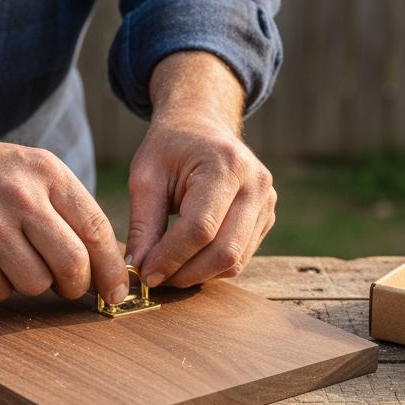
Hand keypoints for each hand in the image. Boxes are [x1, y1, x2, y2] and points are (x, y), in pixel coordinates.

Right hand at [0, 129, 127, 302]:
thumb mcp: (30, 172)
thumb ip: (68, 211)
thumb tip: (109, 268)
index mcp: (47, 172)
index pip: (96, 229)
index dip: (112, 269)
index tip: (117, 293)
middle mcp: (20, 196)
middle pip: (72, 264)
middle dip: (76, 286)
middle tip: (67, 287)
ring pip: (36, 284)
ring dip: (31, 284)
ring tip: (12, 259)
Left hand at [126, 52, 276, 287]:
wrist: (201, 125)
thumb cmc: (170, 148)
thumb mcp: (145, 176)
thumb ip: (143, 224)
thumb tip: (138, 269)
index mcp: (226, 166)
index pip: (200, 228)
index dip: (171, 257)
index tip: (145, 274)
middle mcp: (256, 185)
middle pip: (224, 251)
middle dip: (186, 273)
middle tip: (155, 279)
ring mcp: (267, 202)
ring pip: (235, 261)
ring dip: (198, 274)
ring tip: (168, 270)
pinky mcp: (266, 217)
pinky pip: (241, 256)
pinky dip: (212, 266)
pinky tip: (187, 260)